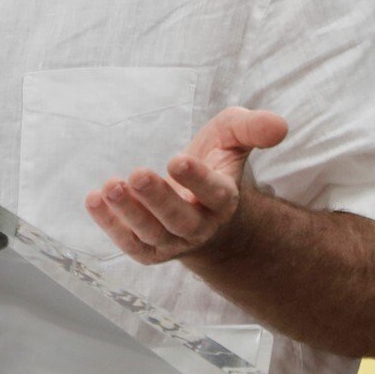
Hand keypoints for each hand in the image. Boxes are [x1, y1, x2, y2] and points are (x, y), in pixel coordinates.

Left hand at [84, 106, 287, 264]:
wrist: (205, 207)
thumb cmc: (217, 164)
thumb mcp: (234, 137)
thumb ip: (253, 129)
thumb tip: (280, 125)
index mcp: (223, 199)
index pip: (213, 192)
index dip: (197, 179)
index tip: (177, 159)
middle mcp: (200, 225)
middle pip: (179, 220)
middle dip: (157, 199)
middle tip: (136, 175)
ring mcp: (173, 241)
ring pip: (152, 235)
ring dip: (128, 213)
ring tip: (109, 187)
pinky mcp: (150, 248)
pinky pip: (131, 244)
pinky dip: (111, 227)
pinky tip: (93, 201)